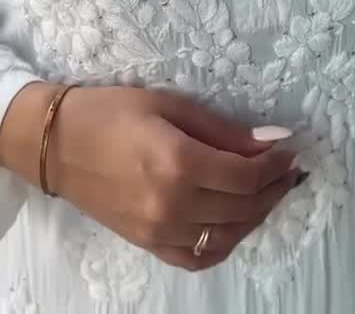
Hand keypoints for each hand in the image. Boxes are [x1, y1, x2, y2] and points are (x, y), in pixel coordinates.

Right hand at [0, 83, 296, 270]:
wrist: (56, 144)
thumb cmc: (111, 111)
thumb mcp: (170, 104)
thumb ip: (223, 129)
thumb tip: (272, 139)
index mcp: (178, 163)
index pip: (246, 175)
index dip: (276, 163)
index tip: (291, 148)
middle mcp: (172, 204)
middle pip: (243, 207)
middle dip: (274, 187)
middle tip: (289, 167)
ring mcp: (158, 231)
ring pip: (227, 236)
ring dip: (256, 216)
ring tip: (269, 191)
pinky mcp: (147, 244)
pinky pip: (198, 257)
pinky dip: (225, 243)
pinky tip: (237, 222)